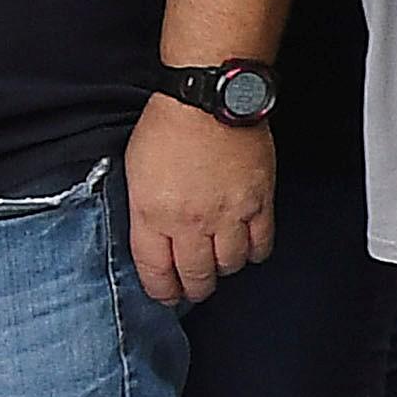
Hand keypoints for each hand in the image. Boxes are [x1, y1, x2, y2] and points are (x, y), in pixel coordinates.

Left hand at [125, 96, 275, 302]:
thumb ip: (144, 211)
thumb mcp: (136, 173)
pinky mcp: (258, 204)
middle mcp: (191, 222)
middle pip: (196, 276)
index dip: (162, 290)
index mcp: (153, 215)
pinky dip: (253, 253)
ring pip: (229, 265)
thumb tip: (154, 237)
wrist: (208, 101)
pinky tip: (246, 248)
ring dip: (223, 269)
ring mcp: (228, 215)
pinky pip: (261, 245)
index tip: (165, 295)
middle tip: (194, 287)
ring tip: (219, 263)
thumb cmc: (168, 127)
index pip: (156, 272)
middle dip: (193, 287)